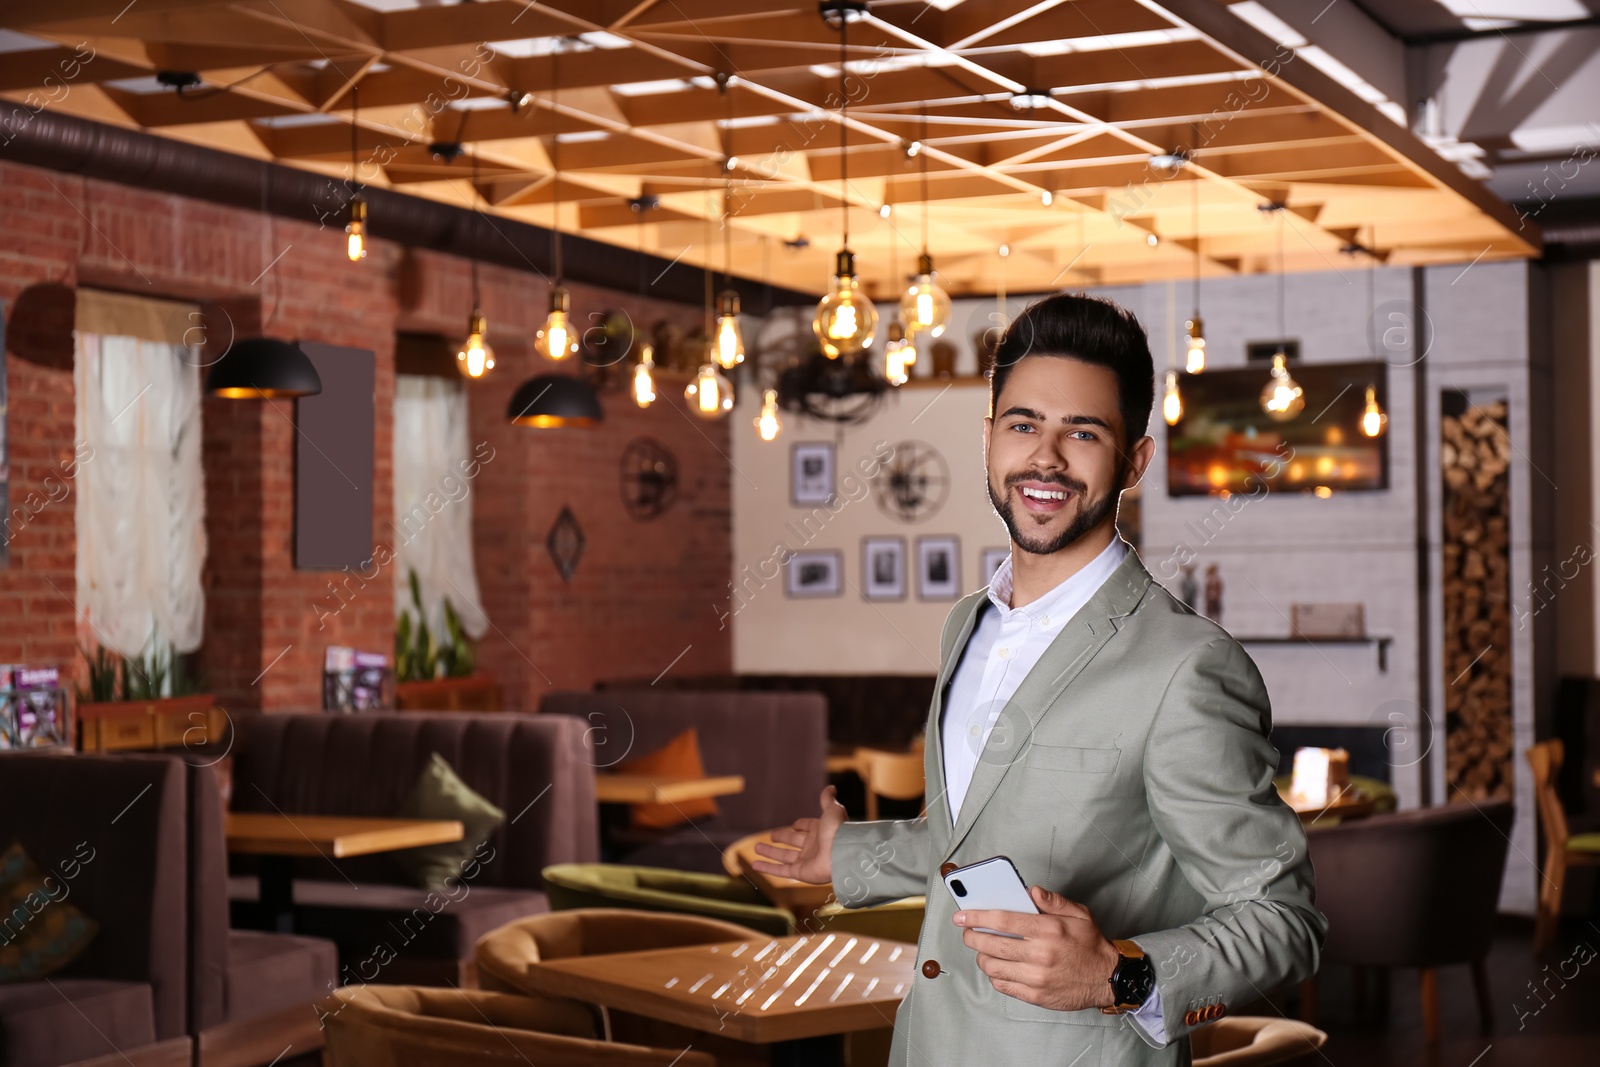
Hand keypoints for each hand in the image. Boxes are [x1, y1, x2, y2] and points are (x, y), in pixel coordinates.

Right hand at [749, 785, 845, 885]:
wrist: (841, 853)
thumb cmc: (838, 831)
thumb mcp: (832, 810)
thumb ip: (828, 799)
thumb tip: (830, 787)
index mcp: (820, 831)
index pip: (807, 827)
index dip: (801, 825)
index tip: (795, 824)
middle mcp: (813, 847)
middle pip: (793, 841)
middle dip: (781, 837)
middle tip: (771, 836)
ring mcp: (805, 861)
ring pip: (783, 856)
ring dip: (770, 852)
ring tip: (756, 847)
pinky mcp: (799, 872)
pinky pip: (780, 871)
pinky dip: (767, 868)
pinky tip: (755, 864)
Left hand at [955, 885, 1119, 1011]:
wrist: (1107, 978)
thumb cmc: (1091, 945)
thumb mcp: (1079, 914)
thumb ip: (1053, 901)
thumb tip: (1031, 892)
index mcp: (1049, 930)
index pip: (1003, 920)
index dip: (978, 917)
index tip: (963, 915)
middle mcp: (1041, 954)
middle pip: (992, 945)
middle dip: (972, 937)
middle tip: (967, 932)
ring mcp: (1037, 978)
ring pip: (993, 967)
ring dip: (981, 956)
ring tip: (982, 949)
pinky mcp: (1036, 996)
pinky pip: (1003, 985)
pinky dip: (994, 975)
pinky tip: (996, 966)